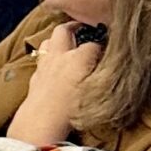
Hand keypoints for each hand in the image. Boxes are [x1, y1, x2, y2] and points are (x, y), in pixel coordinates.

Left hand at [7, 22, 102, 148]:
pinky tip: (53, 66)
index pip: (95, 44)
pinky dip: (47, 58)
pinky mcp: (34, 78)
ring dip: (56, 40)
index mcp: (79, 57)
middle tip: (83, 28)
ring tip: (66, 44)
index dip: (103, 46)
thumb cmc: (73, 110)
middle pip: (64, 30)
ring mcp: (44, 66)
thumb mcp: (98, 90)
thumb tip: (115, 64)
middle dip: (74, 26)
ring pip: (48, 41)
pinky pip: (40, 60)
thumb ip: (106, 74)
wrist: (40, 124)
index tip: (109, 50)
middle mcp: (60, 56)